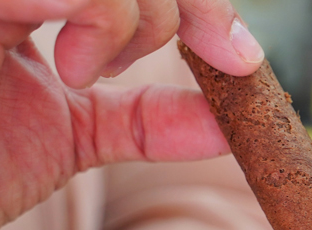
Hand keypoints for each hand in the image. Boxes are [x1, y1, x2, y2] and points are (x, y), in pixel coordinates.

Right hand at [0, 0, 264, 229]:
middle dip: (188, 1)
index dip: (201, 3)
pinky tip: (75, 66)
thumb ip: (146, 120)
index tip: (239, 59)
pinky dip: (98, 11)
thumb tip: (224, 125)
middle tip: (207, 55)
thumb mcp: (73, 134)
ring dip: (137, 10)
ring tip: (93, 69)